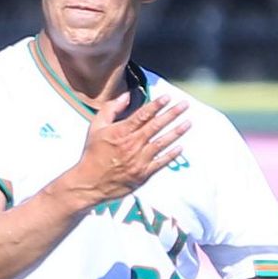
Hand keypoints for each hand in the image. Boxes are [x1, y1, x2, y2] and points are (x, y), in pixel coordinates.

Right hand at [63, 92, 190, 205]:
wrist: (89, 183)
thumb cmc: (93, 154)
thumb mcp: (96, 127)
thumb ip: (111, 109)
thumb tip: (126, 96)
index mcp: (121, 132)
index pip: (143, 115)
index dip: (157, 105)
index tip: (168, 97)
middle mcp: (132, 145)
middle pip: (156, 126)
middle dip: (172, 113)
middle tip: (184, 105)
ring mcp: (139, 160)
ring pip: (162, 143)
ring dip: (176, 132)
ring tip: (188, 123)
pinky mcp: (143, 174)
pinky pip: (161, 163)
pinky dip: (171, 155)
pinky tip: (180, 147)